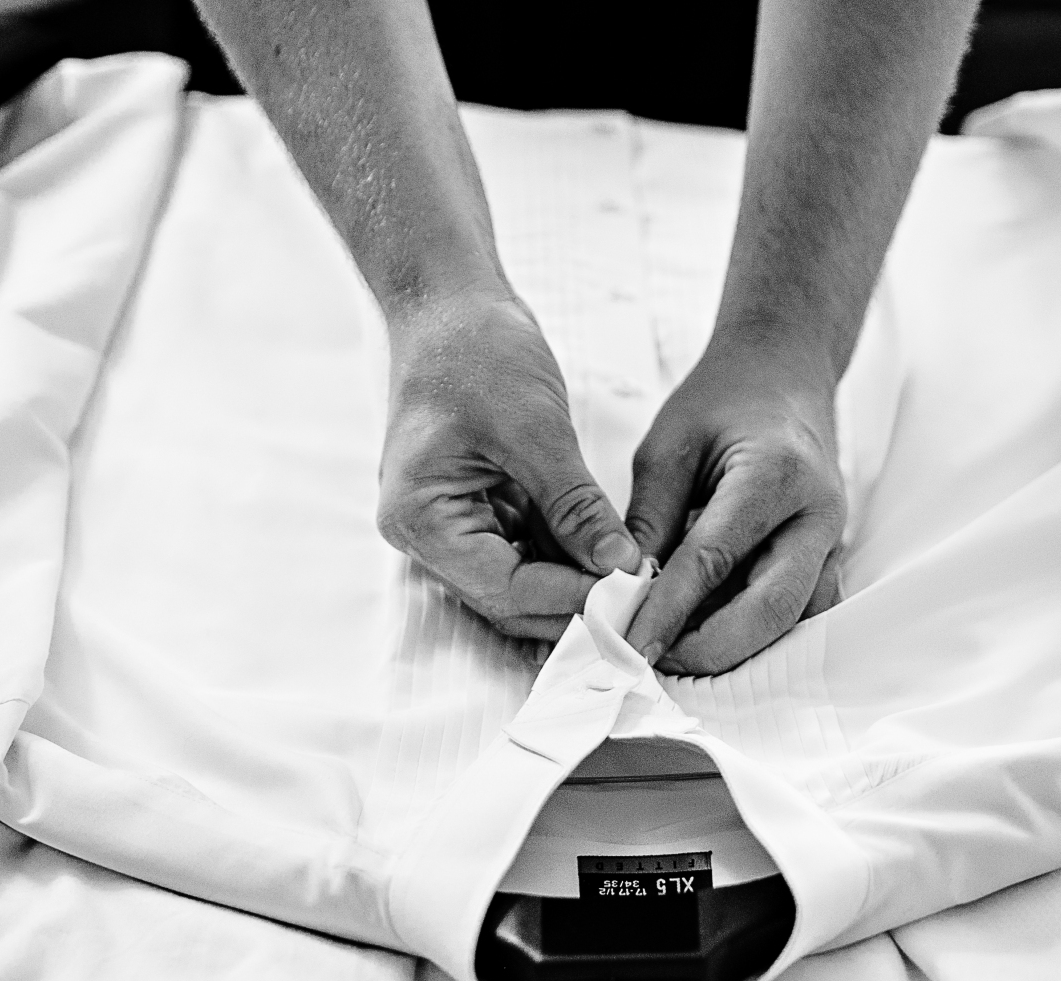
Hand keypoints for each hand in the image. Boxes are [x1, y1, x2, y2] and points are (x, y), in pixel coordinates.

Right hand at [378, 290, 642, 639]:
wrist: (449, 301)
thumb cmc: (476, 350)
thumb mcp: (535, 429)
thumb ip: (576, 505)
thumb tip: (619, 566)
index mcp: (420, 518)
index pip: (503, 589)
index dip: (569, 599)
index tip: (631, 596)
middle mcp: (426, 532)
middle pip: (508, 597)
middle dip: (573, 598)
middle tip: (640, 596)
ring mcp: (449, 521)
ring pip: (521, 578)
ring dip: (574, 578)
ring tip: (633, 572)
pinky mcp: (476, 506)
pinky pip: (525, 547)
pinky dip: (566, 550)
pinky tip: (610, 547)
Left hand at [624, 337, 845, 673]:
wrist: (785, 372)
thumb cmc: (723, 400)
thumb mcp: (668, 446)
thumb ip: (648, 520)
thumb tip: (622, 594)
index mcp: (776, 473)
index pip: (714, 560)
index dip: (669, 610)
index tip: (628, 643)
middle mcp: (817, 514)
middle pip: (771, 610)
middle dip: (709, 649)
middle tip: (653, 662)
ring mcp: (833, 540)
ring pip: (794, 622)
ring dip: (736, 650)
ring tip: (675, 651)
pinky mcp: (829, 557)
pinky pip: (800, 614)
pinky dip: (755, 634)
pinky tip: (709, 633)